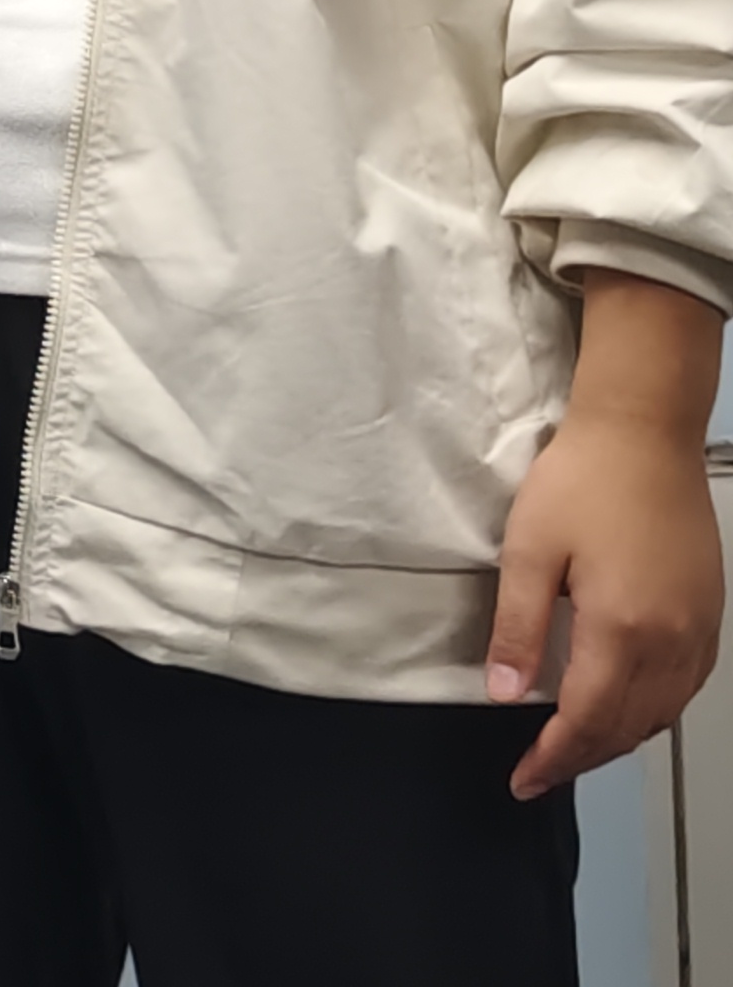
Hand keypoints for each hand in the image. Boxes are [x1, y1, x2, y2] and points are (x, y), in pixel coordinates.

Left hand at [489, 273, 725, 798]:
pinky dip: (653, 712)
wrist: (644, 434)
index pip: (587, 719)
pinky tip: (626, 710)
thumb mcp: (528, 550)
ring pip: (663, 714)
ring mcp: (699, 630)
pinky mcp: (710, 615)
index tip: (521, 779)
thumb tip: (504, 694)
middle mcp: (671, 642)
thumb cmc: (579, 483)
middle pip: (629, 726)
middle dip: (582, 758)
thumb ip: (518, 627)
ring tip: (574, 750)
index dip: (553, 757)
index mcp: (623, 629)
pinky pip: (685, 688)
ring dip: (619, 740)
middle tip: (539, 773)